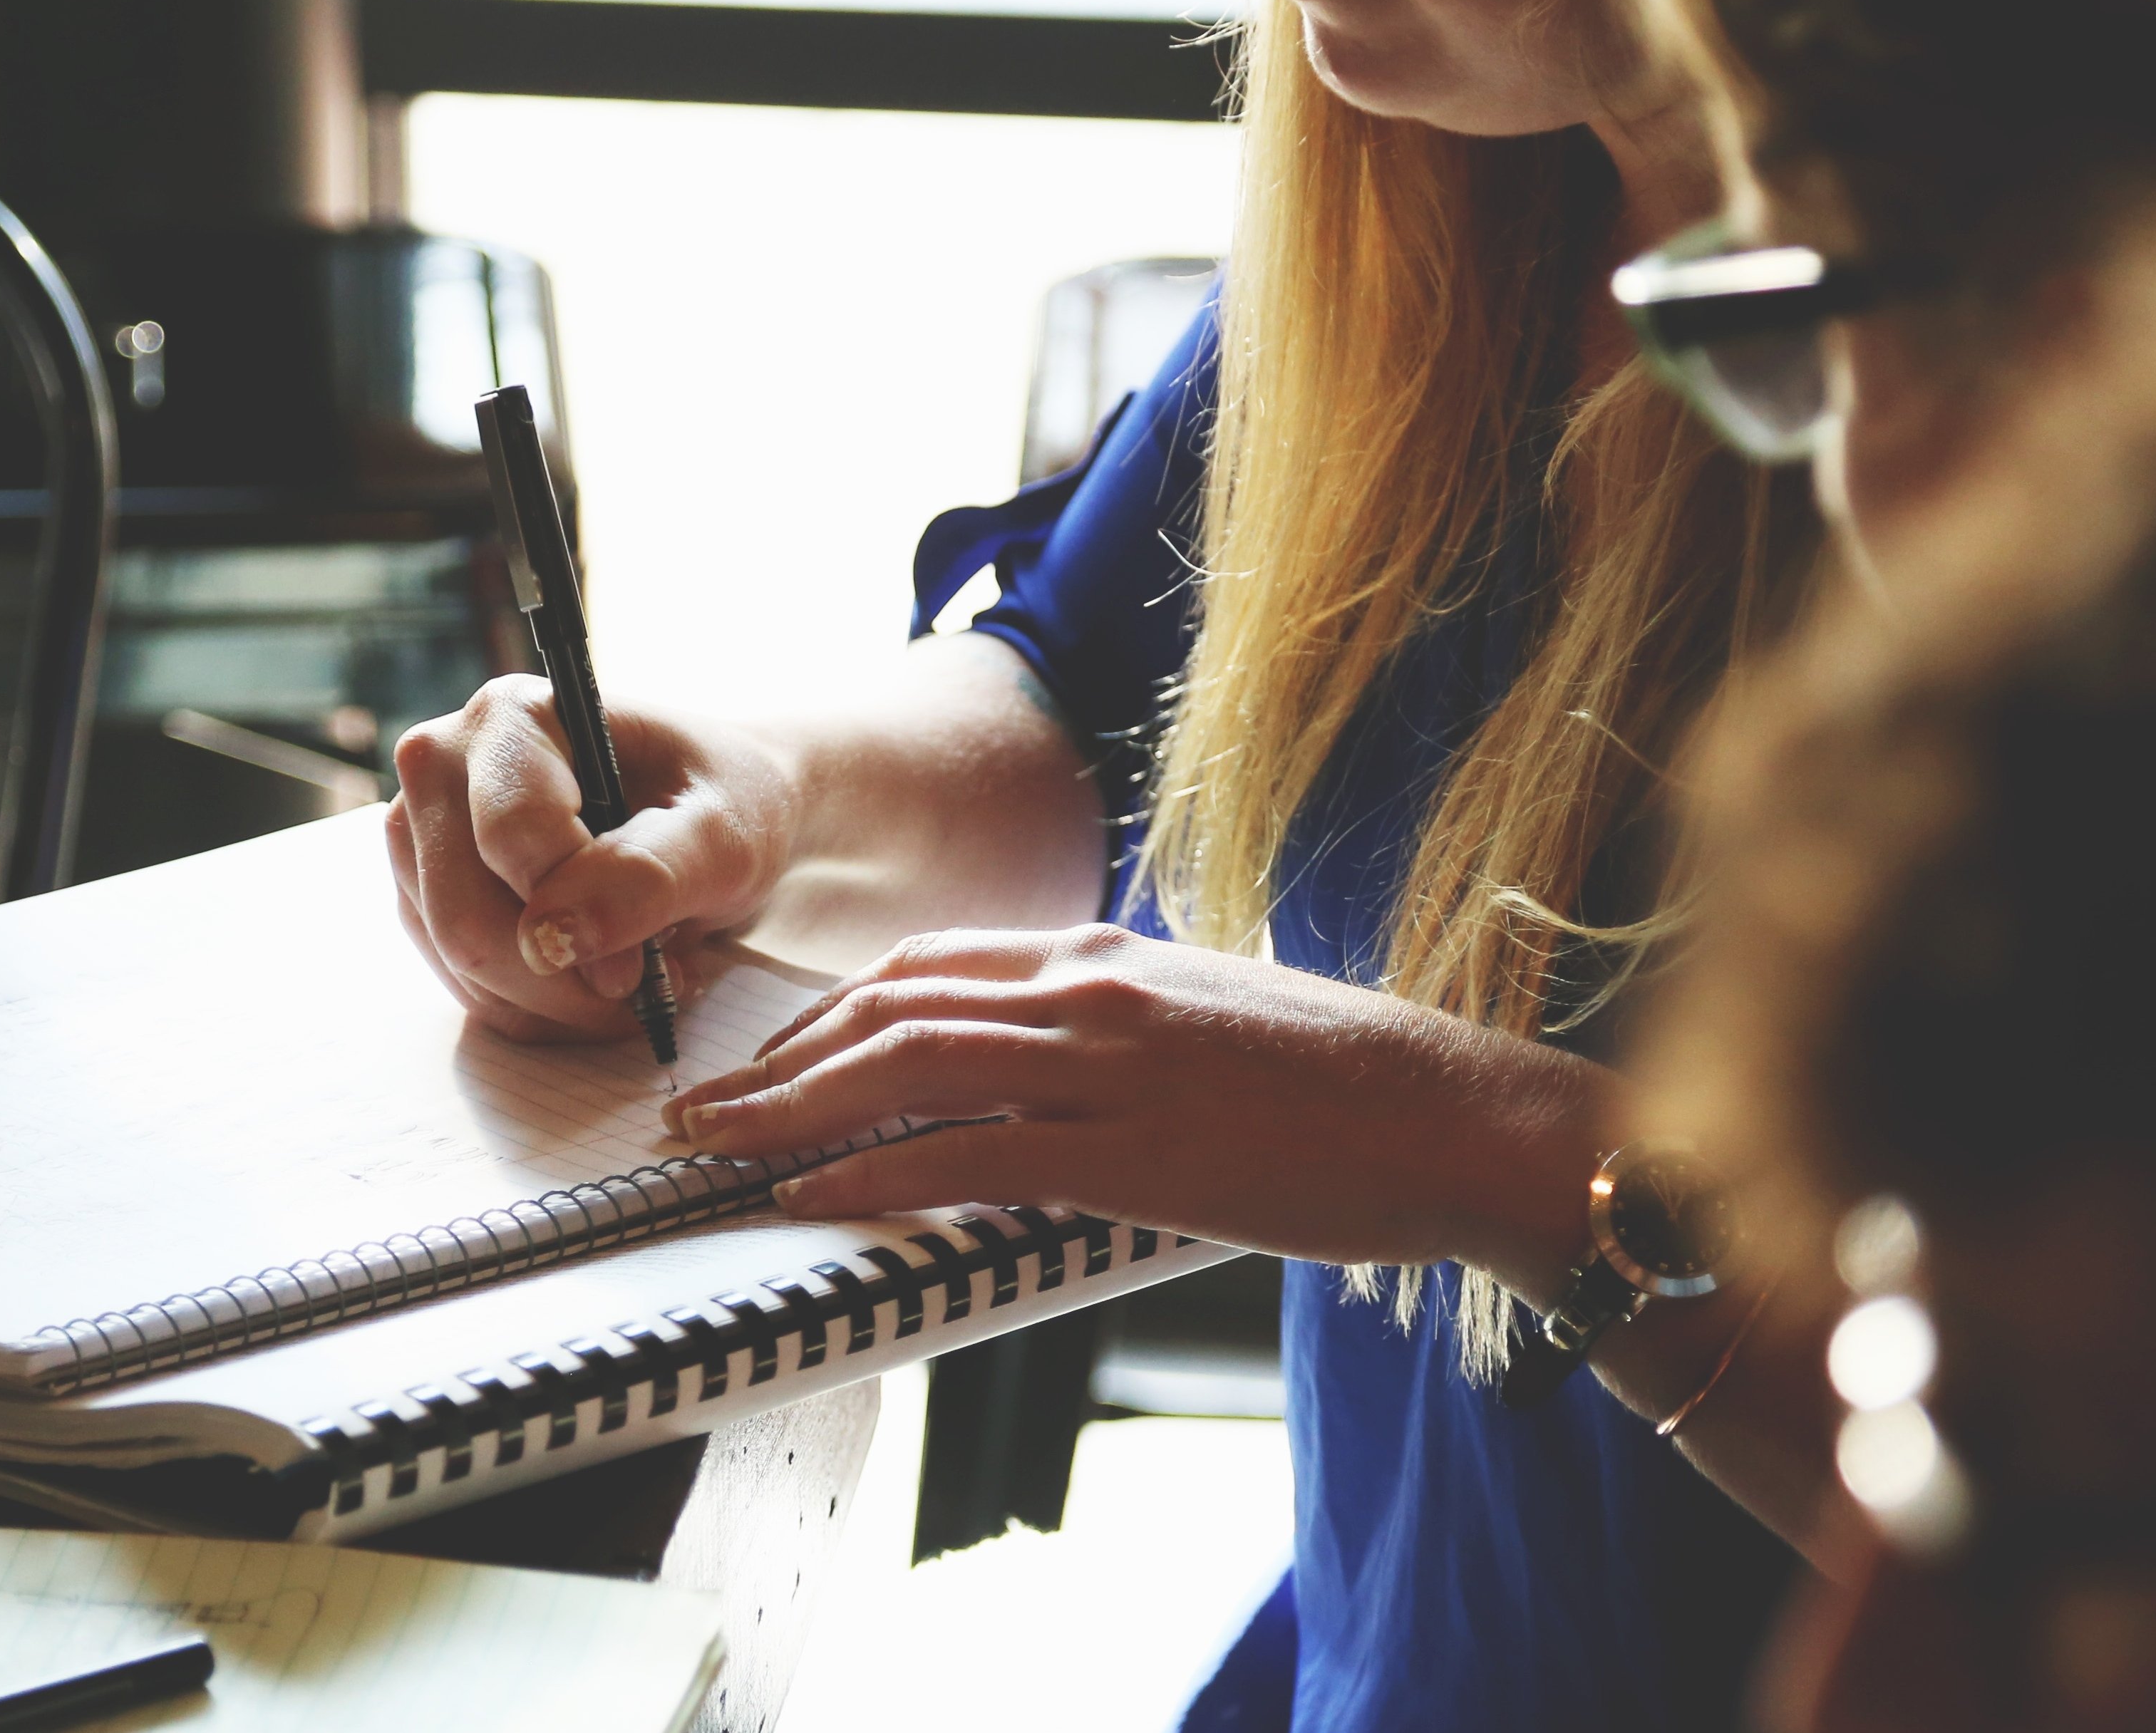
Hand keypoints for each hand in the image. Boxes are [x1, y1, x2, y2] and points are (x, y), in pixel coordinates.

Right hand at [385, 677, 800, 1040]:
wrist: (713, 814)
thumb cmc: (724, 802)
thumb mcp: (723, 834)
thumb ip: (648, 874)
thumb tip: (554, 938)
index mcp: (512, 716)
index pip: (511, 837)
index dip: (582, 914)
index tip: (653, 958)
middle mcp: (444, 764)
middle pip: (466, 915)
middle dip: (565, 979)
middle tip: (649, 983)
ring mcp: (423, 835)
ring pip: (461, 964)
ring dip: (558, 1001)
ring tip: (635, 975)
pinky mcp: (427, 897)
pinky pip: (467, 988)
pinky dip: (540, 1009)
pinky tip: (596, 982)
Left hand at [658, 926, 1606, 1276]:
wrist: (1457, 1113)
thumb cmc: (1347, 1084)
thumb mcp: (1210, 1020)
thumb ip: (1116, 1029)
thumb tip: (1047, 1067)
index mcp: (1106, 956)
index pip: (926, 968)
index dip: (828, 1014)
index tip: (768, 1058)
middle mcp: (1090, 990)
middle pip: (889, 1009)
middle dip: (778, 1060)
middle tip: (698, 1108)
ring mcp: (1108, 1064)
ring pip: (906, 1068)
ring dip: (791, 1111)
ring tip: (717, 1149)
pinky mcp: (1134, 1148)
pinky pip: (969, 1155)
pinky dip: (874, 1175)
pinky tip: (811, 1199)